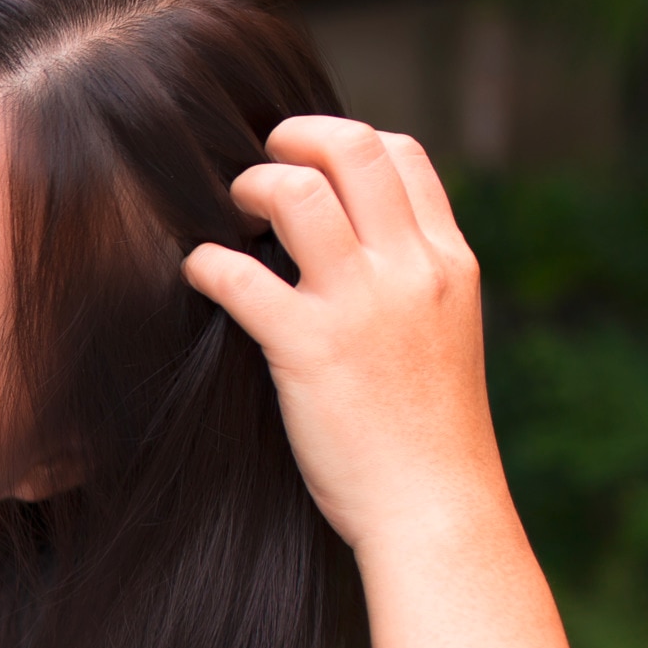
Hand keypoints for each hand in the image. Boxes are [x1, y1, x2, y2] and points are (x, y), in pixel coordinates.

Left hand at [180, 117, 500, 553]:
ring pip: (297, 193)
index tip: (308, 161)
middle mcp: (411, 269)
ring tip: (229, 211)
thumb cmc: (429, 437)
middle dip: (294, 138)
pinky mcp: (309, 349)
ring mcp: (362, 305)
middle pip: (352, 149)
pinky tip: (197, 273)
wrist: (435, 509)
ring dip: (251, 187)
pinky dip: (207, 263)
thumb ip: (411, 284)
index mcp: (449, 263)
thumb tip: (359, 250)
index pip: (402, 155)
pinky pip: (240, 275)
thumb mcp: (444, 337)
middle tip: (258, 163)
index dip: (345, 143)